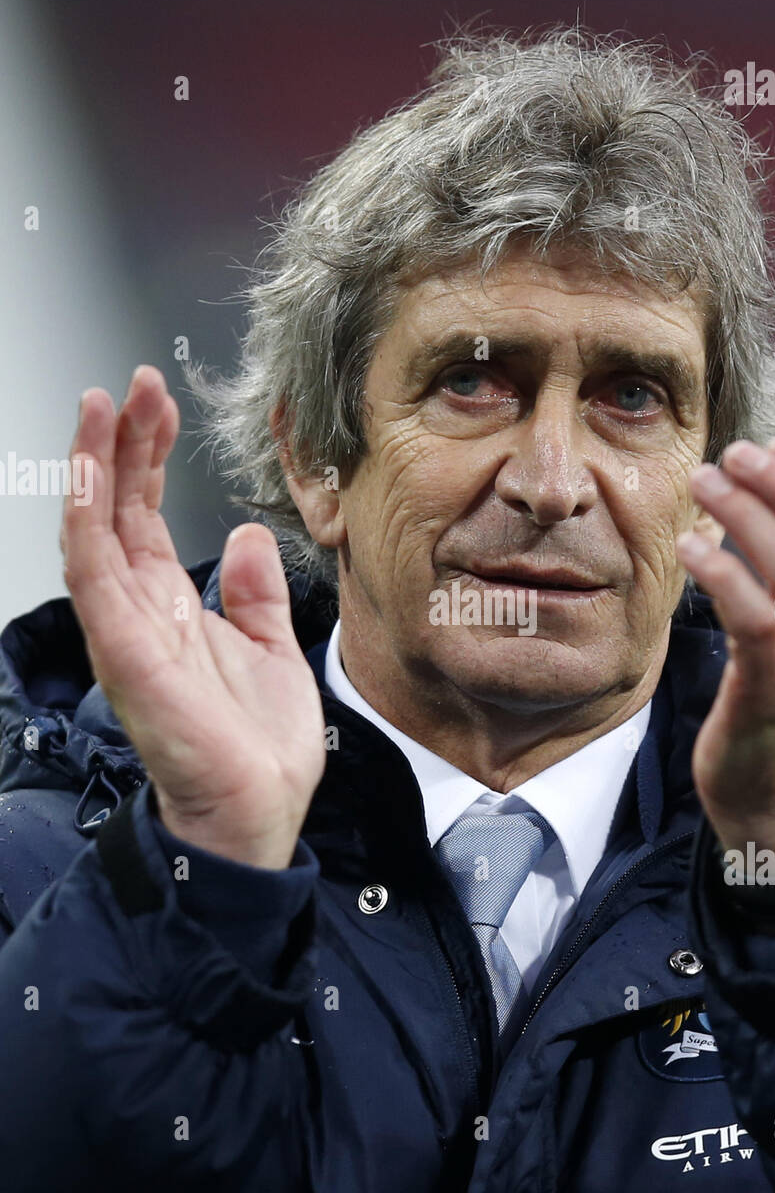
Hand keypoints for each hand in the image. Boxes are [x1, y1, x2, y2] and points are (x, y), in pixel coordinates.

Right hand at [62, 365, 325, 868]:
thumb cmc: (258, 746)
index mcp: (173, 607)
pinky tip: (87, 468)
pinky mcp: (124, 648)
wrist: (259, 810)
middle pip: (116, 508)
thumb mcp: (271, 647)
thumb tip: (245, 535)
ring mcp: (126, 627)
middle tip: (134, 383)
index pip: (146, 515)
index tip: (159, 403)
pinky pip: (93, 570)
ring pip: (93, 527)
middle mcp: (140, 610)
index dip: (148, 457)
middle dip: (121, 442)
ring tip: (103, 404)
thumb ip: (255, 592)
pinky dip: (85, 515)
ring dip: (93, 463)